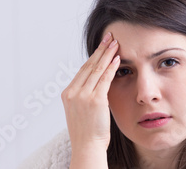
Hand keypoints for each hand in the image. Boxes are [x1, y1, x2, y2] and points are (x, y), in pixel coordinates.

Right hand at [61, 32, 119, 151]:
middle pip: (89, 66)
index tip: (101, 47)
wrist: (87, 147)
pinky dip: (112, 67)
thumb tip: (97, 86)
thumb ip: (86, 97)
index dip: (93, 57)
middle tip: (109, 37)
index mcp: (68, 94)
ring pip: (97, 69)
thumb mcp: (81, 112)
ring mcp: (82, 96)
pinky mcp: (95, 100)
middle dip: (100, 50)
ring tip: (115, 43)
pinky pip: (105, 79)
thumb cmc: (87, 133)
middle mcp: (72, 92)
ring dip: (107, 54)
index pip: (82, 70)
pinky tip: (118, 59)